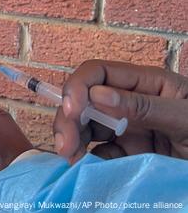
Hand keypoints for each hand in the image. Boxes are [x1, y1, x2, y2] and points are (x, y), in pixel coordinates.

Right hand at [54, 60, 187, 162]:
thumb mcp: (186, 118)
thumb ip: (144, 106)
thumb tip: (97, 96)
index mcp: (146, 83)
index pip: (99, 73)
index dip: (78, 87)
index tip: (72, 111)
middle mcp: (131, 102)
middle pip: (85, 100)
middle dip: (69, 118)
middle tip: (65, 145)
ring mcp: (128, 128)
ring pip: (86, 127)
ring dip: (72, 139)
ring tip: (71, 158)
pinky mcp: (129, 153)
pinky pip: (100, 153)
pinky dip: (87, 160)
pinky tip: (85, 167)